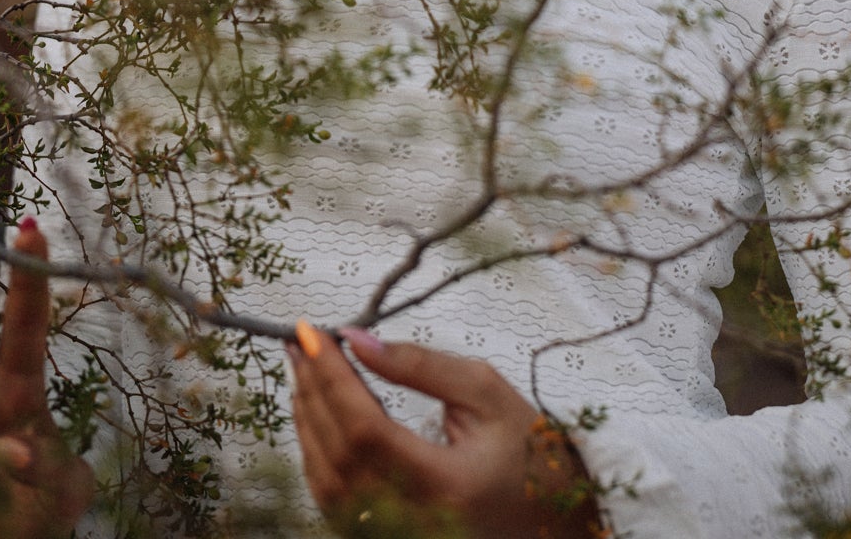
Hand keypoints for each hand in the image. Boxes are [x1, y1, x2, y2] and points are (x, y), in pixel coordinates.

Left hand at [288, 322, 604, 537]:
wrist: (551, 517)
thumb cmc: (529, 452)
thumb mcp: (487, 394)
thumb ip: (421, 366)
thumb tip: (358, 339)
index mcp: (445, 486)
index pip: (366, 429)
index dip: (332, 378)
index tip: (313, 333)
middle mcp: (413, 523)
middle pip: (337, 454)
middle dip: (312, 390)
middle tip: (299, 342)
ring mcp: (396, 538)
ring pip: (325, 482)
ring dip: (307, 421)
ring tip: (305, 370)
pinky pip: (334, 500)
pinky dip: (317, 453)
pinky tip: (317, 416)